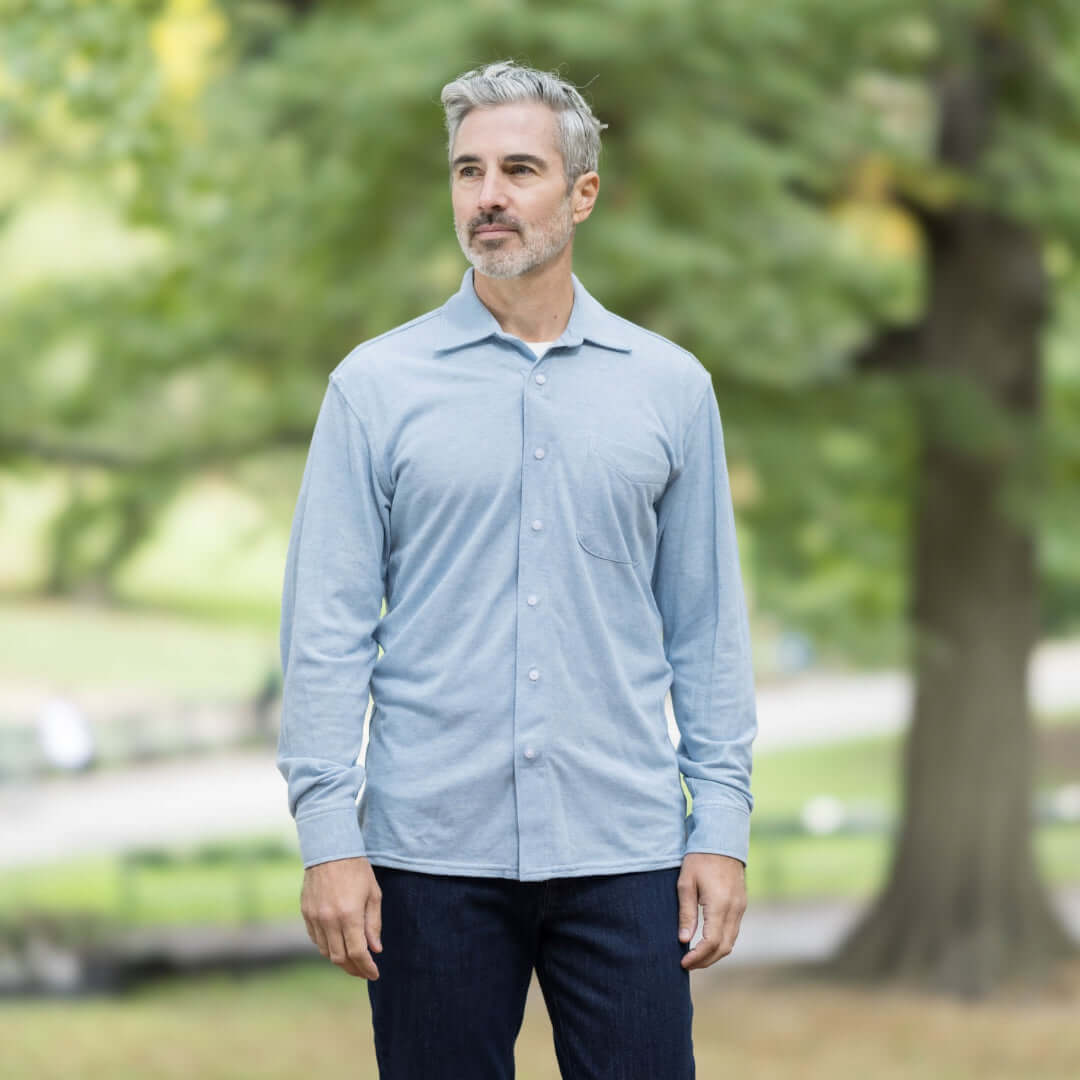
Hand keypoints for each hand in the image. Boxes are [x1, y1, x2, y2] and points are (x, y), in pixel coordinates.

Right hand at [300, 856, 382, 978]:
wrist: (330, 850)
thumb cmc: (357, 870)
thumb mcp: (373, 894)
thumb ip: (373, 924)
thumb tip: (375, 949)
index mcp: (349, 915)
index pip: (358, 953)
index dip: (367, 968)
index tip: (375, 974)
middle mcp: (329, 920)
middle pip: (339, 958)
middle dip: (353, 969)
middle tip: (364, 971)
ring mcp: (314, 918)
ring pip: (326, 951)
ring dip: (340, 960)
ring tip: (353, 960)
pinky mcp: (305, 913)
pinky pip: (316, 939)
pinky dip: (327, 946)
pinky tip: (338, 945)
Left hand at [677, 852, 746, 969]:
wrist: (722, 839)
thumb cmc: (699, 859)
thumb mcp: (686, 883)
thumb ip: (686, 913)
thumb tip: (683, 940)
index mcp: (720, 904)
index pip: (712, 942)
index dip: (698, 957)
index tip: (683, 962)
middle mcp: (734, 909)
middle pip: (724, 947)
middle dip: (706, 960)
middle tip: (687, 964)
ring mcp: (741, 907)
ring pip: (731, 941)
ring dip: (714, 953)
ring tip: (695, 956)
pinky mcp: (741, 904)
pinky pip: (733, 931)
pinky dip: (721, 942)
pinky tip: (706, 941)